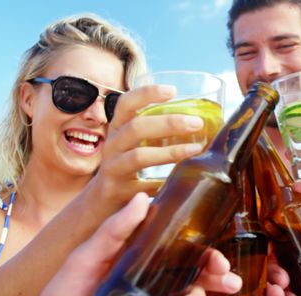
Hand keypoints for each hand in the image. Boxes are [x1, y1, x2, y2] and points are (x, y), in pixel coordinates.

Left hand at [0, 193, 269, 295]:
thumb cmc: (62, 295)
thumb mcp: (86, 257)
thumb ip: (114, 230)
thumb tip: (143, 197)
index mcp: (146, 266)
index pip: (187, 259)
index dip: (209, 259)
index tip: (219, 262)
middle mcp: (155, 290)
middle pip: (199, 284)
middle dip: (217, 285)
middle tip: (228, 284)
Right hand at [93, 85, 205, 207]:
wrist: (100, 201)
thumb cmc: (127, 165)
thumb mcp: (134, 144)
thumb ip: (157, 132)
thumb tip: (199, 123)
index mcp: (118, 128)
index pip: (126, 103)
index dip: (147, 94)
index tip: (173, 90)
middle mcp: (112, 145)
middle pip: (136, 128)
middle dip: (168, 123)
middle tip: (197, 123)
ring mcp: (112, 169)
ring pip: (139, 156)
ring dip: (170, 152)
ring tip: (195, 149)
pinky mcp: (117, 192)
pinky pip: (143, 187)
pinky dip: (163, 184)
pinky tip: (182, 183)